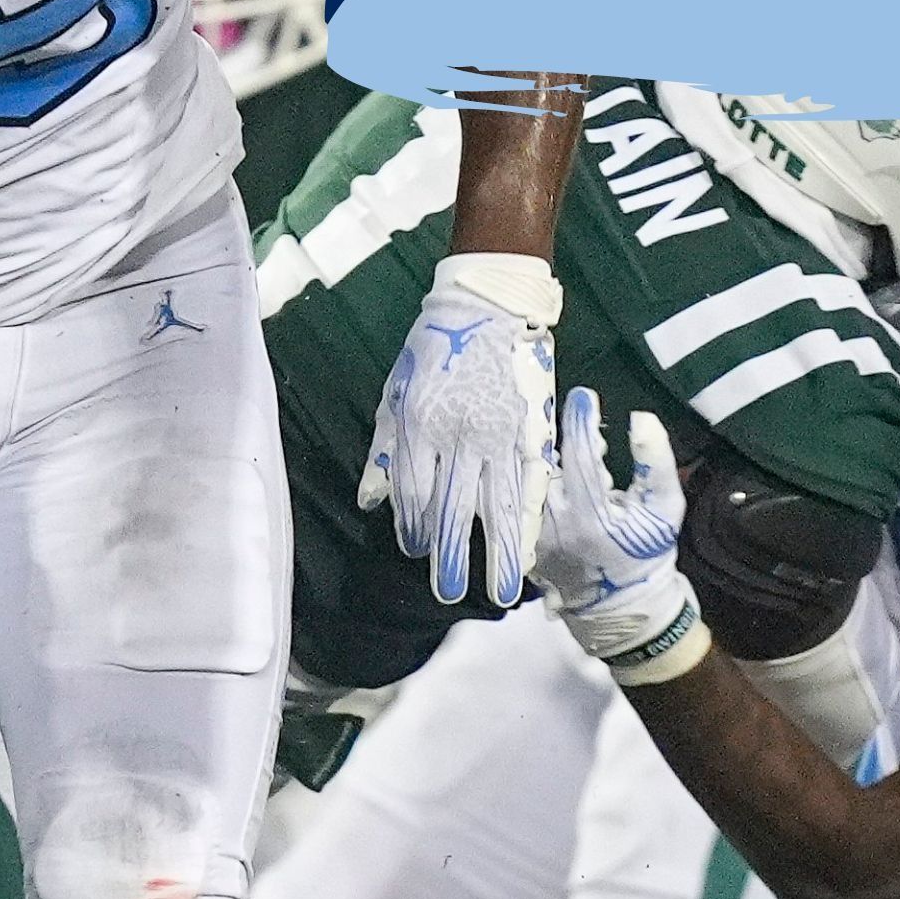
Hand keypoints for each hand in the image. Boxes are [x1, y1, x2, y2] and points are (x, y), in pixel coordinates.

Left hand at [358, 253, 560, 605]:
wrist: (489, 304)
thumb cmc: (436, 346)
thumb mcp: (396, 392)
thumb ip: (385, 451)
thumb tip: (369, 501)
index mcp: (420, 426)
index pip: (414, 492)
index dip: (413, 527)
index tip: (415, 550)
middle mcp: (458, 437)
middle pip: (452, 509)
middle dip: (450, 556)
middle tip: (451, 594)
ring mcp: (498, 436)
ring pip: (495, 507)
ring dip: (496, 554)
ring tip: (498, 592)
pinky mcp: (530, 431)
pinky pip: (529, 486)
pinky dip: (529, 522)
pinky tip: (529, 549)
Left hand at [533, 387, 709, 685]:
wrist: (621, 603)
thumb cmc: (647, 550)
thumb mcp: (664, 507)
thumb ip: (656, 462)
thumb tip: (641, 419)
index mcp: (592, 514)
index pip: (580, 454)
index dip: (582, 420)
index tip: (585, 396)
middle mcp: (555, 524)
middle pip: (542, 462)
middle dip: (549, 432)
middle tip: (553, 407)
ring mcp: (534, 534)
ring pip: (525, 478)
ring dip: (533, 451)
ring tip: (541, 429)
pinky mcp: (522, 541)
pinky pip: (517, 499)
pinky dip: (523, 476)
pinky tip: (530, 458)